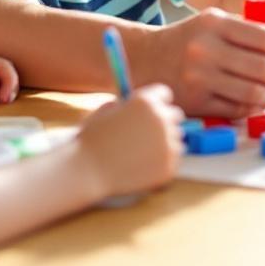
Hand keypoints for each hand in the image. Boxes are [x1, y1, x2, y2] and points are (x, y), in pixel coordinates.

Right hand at [78, 84, 183, 198]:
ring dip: (164, 142)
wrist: (87, 171)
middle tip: (149, 133)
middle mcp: (161, 118)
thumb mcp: (105, 110)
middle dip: (164, 121)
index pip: (164, 94)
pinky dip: (163, 162)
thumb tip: (138, 105)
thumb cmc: (91, 140)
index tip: (152, 111)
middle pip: (175, 115)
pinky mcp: (170, 165)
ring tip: (141, 153)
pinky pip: (173, 159)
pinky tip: (143, 166)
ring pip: (177, 139)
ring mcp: (168, 143)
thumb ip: (127, 105)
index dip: (157, 102)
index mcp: (146, 101)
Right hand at [145, 9, 264, 117]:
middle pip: (264, 67)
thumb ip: (245, 32)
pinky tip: (255, 104)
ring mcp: (199, 76)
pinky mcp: (195, 101)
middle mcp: (206, 48)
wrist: (143, 59)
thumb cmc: (186, 41)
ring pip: (254, 92)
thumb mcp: (211, 23)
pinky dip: (253, 108)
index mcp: (214, 23)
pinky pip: (237, 109)